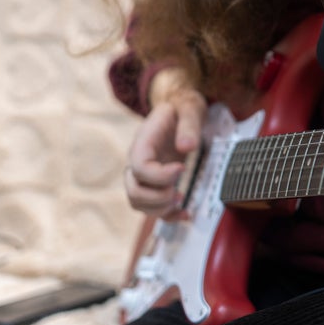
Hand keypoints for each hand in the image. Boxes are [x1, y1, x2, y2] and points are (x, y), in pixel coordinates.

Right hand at [124, 67, 205, 219]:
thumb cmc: (183, 108)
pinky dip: (168, 216)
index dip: (158, 175)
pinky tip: (186, 215)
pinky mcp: (155, 183)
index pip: (139, 167)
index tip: (181, 168)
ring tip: (181, 200)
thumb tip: (186, 147)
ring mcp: (145, 174)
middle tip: (178, 192)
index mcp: (143, 143)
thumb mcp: (190, 108)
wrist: (180, 109)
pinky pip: (153, 207)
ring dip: (159, 209)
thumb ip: (189, 125)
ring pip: (138, 202)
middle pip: (133, 190)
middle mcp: (138, 161)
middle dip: (156, 198)